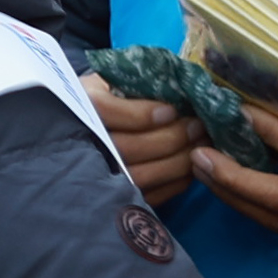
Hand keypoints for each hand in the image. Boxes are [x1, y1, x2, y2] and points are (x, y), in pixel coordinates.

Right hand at [91, 88, 201, 208]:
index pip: (103, 111)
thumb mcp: (113, 81)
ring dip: (177, 161)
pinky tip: (190, 165)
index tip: (170, 110)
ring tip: (199, 143)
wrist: (85, 127)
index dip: (140, 115)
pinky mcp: (114, 196)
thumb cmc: (108, 98)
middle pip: (125, 147)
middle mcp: (80, 142)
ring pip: (139, 175)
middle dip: (169, 137)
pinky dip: (175, 182)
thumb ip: (136, 84)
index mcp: (78, 105)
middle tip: (197, 126)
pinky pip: (147, 196)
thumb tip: (177, 89)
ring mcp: (95, 174)